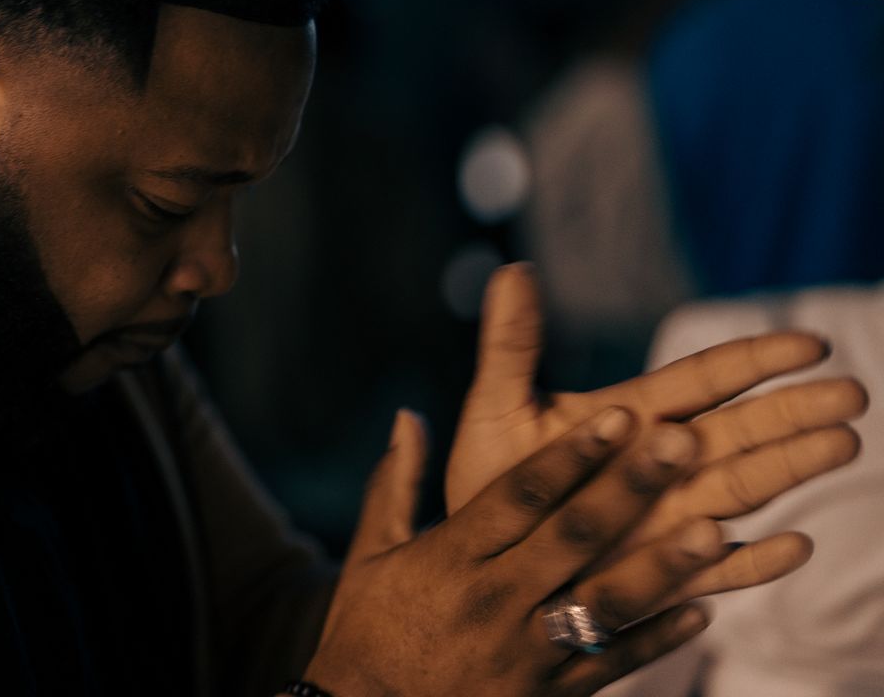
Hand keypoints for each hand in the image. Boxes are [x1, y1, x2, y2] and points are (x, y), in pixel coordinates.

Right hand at [306, 406, 775, 696]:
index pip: (520, 495)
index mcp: (451, 557)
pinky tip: (702, 609)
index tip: (617, 414)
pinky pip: (612, 663)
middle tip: (681, 443)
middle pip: (573, 536)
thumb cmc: (368, 628)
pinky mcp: (548, 695)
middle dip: (629, 488)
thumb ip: (396, 484)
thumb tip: (407, 414)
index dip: (571, 454)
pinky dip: (658, 638)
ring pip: (604, 602)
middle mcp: (493, 598)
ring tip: (714, 531)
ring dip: (663, 566)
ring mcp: (525, 651)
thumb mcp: (370, 554)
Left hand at [447, 264, 865, 561]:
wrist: (479, 561)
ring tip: (843, 445)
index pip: (706, 378)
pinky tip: (795, 546)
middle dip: (796, 411)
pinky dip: (756, 561)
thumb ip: (511, 344)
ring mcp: (671, 518)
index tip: (810, 343)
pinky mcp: (663, 574)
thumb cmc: (491, 482)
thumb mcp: (496, 407)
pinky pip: (719, 569)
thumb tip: (512, 269)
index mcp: (632, 416)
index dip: (757, 359)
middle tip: (853, 394)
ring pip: (745, 487)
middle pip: (742, 430)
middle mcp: (665, 464)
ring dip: (793, 467)